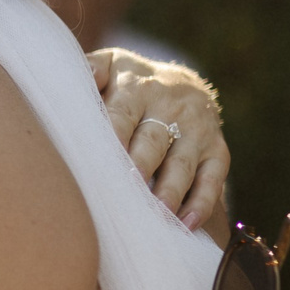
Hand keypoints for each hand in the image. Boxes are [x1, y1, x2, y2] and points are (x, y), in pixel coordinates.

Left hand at [90, 50, 227, 230]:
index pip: (122, 114)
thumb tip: (72, 73)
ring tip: (155, 216)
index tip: (100, 162)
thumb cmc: (130, 83)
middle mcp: (171, 107)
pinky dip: (201, 204)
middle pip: (153, 142)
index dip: (112, 137)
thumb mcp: (110, 65)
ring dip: (169, 192)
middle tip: (125, 193)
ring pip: (182, 164)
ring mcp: (198, 130)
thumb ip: (90, 70)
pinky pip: (212, 179)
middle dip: (139, 167)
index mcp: (137, 87)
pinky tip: (185, 225)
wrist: (182, 83)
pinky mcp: (217, 151)